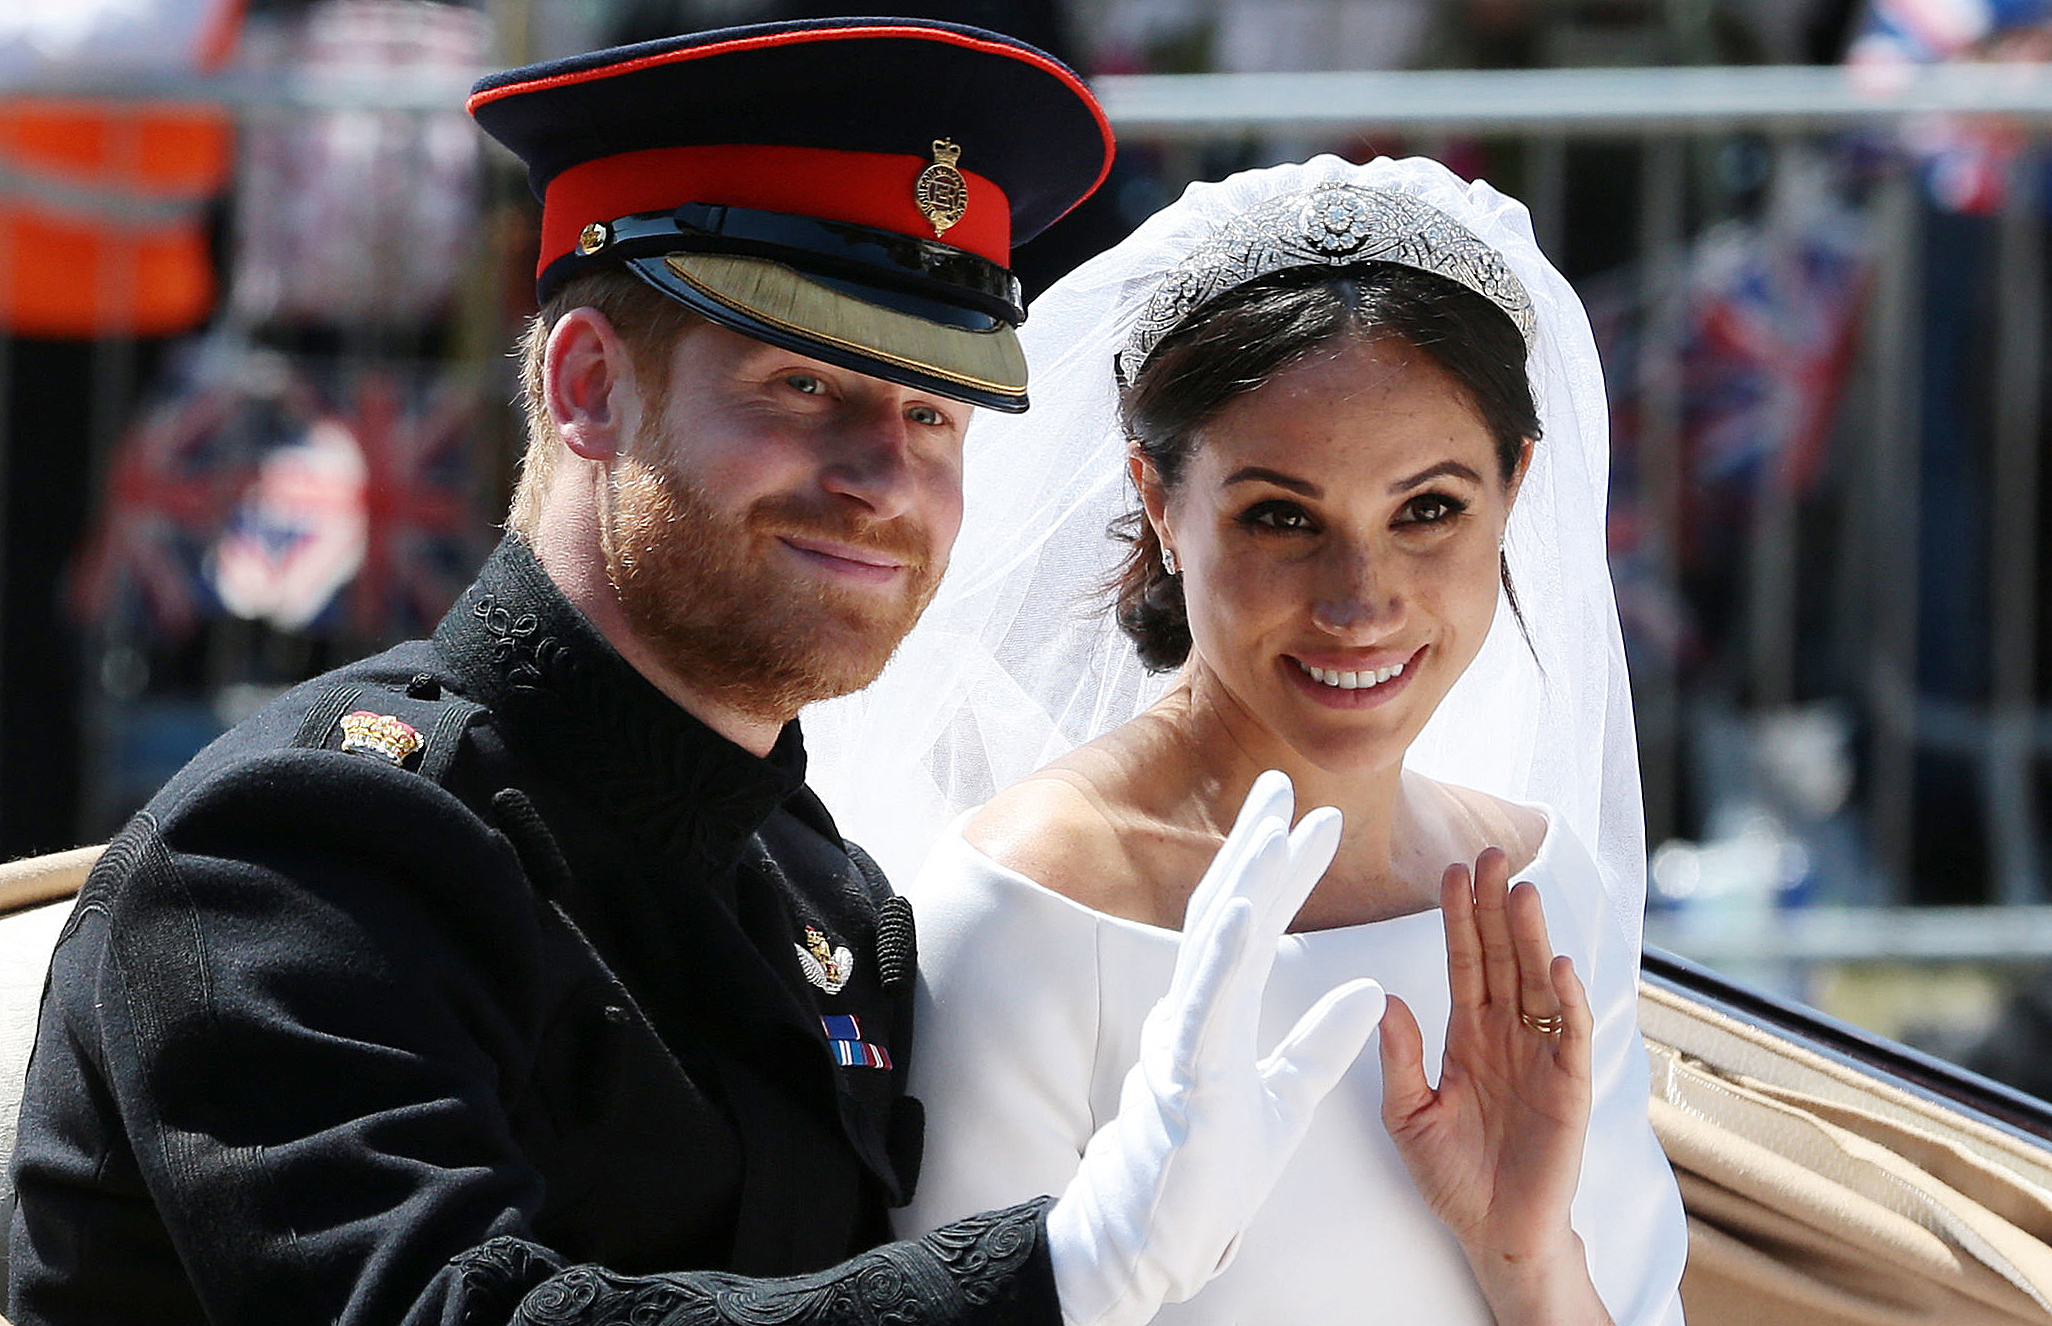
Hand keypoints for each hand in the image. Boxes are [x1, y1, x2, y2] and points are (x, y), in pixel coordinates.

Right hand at [1046, 771, 1386, 1325]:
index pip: (1255, 926)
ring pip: (1213, 945)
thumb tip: (1373, 991)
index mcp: (1220, 1012)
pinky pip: (1205, 1004)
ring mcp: (1185, 1037)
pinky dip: (1224, 953)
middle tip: (1282, 786)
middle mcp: (1195, 1010)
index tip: (1316, 821)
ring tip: (1273, 827)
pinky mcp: (1186, 1072)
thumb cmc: (1213, 1169)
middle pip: (1226, 912)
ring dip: (1244, 881)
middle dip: (1254, 847)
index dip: (1282, 871)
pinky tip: (1243, 908)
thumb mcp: (1288, 1098)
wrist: (1164, 1233)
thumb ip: (1324, 1043)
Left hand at [1378, 848, 1611, 1325]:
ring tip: (1522, 891)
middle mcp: (1506, 1034)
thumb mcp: (1408, 1115)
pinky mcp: (1569, 1086)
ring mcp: (1540, 1055)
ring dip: (1531, 938)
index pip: (1463, 962)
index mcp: (1466, 1035)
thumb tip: (1385, 998)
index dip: (1458, 917)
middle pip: (1502, 957)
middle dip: (1495, 907)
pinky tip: (1557, 965)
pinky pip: (1569, 1034)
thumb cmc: (1452, 1176)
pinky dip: (1566, 1000)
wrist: (1494, 1233)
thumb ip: (1398, 1058)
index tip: (1448, 870)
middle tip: (1490, 853)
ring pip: (1536, 983)